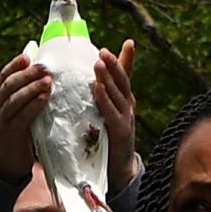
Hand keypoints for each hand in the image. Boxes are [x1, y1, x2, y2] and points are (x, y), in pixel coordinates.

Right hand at [0, 53, 49, 179]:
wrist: (5, 163)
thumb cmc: (18, 133)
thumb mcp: (18, 112)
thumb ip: (26, 97)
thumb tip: (45, 76)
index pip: (4, 75)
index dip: (15, 64)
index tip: (28, 55)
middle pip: (9, 83)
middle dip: (27, 73)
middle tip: (44, 66)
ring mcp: (1, 119)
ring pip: (14, 97)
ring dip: (31, 87)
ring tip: (47, 79)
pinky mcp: (10, 132)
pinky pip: (22, 115)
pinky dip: (33, 105)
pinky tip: (44, 98)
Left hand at [93, 39, 139, 185]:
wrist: (117, 169)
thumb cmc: (105, 138)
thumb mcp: (102, 113)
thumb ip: (96, 97)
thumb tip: (81, 79)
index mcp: (123, 100)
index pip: (126, 76)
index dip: (127, 59)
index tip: (129, 41)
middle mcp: (128, 106)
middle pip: (123, 80)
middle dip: (115, 64)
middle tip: (104, 50)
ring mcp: (126, 119)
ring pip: (118, 94)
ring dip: (108, 77)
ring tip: (99, 62)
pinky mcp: (120, 133)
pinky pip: (112, 113)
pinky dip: (105, 100)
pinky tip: (96, 89)